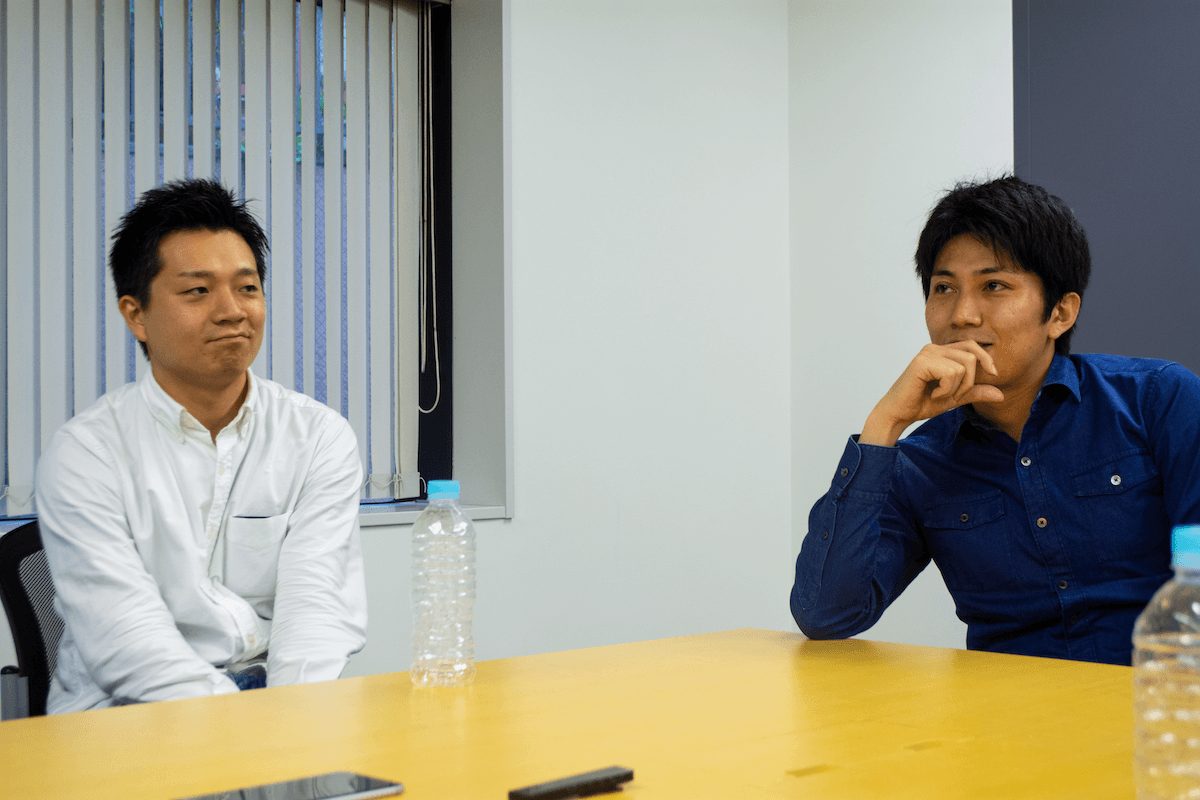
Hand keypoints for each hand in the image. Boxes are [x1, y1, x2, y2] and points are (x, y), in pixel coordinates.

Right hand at [860, 341, 1003, 446]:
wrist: (899, 414)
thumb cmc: (921, 404)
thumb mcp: (954, 397)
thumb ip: (975, 393)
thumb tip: (1001, 395)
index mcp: (941, 352)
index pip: (971, 346)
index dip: (986, 358)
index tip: (993, 375)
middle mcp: (934, 348)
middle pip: (971, 356)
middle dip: (970, 381)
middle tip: (954, 396)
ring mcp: (927, 353)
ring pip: (963, 366)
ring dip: (957, 388)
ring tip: (941, 395)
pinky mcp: (922, 362)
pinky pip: (951, 373)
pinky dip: (946, 389)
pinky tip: (933, 395)